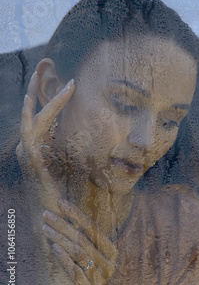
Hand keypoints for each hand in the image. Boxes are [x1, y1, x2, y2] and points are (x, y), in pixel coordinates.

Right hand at [15, 71, 74, 212]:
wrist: (50, 215)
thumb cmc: (60, 193)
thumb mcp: (67, 168)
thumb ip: (68, 152)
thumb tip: (84, 140)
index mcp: (36, 147)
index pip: (41, 118)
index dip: (49, 101)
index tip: (63, 84)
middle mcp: (28, 147)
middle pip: (31, 113)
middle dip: (35, 91)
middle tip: (41, 70)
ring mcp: (28, 153)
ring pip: (32, 120)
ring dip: (42, 101)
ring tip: (46, 82)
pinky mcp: (32, 160)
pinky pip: (32, 134)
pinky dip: (35, 119)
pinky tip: (34, 106)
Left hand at [42, 199, 117, 284]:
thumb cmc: (95, 276)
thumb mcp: (97, 257)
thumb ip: (89, 240)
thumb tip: (72, 216)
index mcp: (113, 251)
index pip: (94, 227)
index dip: (76, 214)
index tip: (60, 202)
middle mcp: (109, 263)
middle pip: (84, 239)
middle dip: (64, 224)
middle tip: (47, 214)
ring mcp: (100, 277)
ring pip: (79, 253)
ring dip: (60, 239)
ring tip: (45, 228)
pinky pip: (76, 272)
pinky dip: (65, 259)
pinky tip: (54, 249)